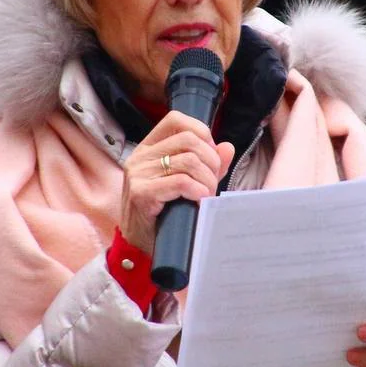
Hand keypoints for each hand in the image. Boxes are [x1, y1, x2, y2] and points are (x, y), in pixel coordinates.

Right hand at [119, 110, 233, 254]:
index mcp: (149, 148)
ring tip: (206, 195)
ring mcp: (138, 174)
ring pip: (188, 161)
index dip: (201, 132)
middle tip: (212, 182)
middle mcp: (140, 157)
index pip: (176, 120)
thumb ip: (207, 165)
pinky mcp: (141, 194)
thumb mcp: (186, 185)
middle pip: (188, 140)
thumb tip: (227, 147)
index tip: (211, 156)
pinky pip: (180, 182)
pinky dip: (198, 191)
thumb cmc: (164, 213)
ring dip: (207, 180)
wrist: (139, 246)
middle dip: (211, 161)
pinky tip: (198, 201)